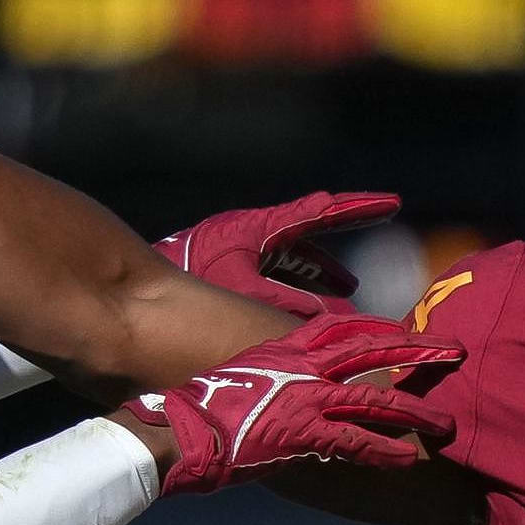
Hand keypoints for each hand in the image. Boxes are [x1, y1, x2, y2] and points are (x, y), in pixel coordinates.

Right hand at [127, 310, 457, 494]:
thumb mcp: (239, 377)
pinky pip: (355, 441)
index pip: (342, 328)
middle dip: (416, 353)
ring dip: (414, 413)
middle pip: (373, 352)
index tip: (408, 329)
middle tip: (455, 351)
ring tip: (446, 423)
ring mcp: (307, 398)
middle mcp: (304, 367)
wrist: (182, 425)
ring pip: (376, 400)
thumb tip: (282, 393)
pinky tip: (409, 460)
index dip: (379, 329)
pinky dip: (384, 451)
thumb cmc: (199, 405)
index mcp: (287, 349)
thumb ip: (269, 380)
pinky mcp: (304, 432)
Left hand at [156, 191, 395, 319]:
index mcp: (258, 229)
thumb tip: (340, 316)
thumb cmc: (189, 279)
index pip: (317, 214)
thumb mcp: (245, 289)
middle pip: (307, 235)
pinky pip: (274, 280)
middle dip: (339, 243)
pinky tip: (307, 320)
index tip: (392, 204)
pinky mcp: (226, 276)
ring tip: (346, 293)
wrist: (132, 289)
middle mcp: (251, 237)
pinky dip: (295, 294)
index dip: (357, 209)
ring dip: (319, 277)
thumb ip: (290, 302)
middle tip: (373, 238)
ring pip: (291, 263)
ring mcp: (239, 255)